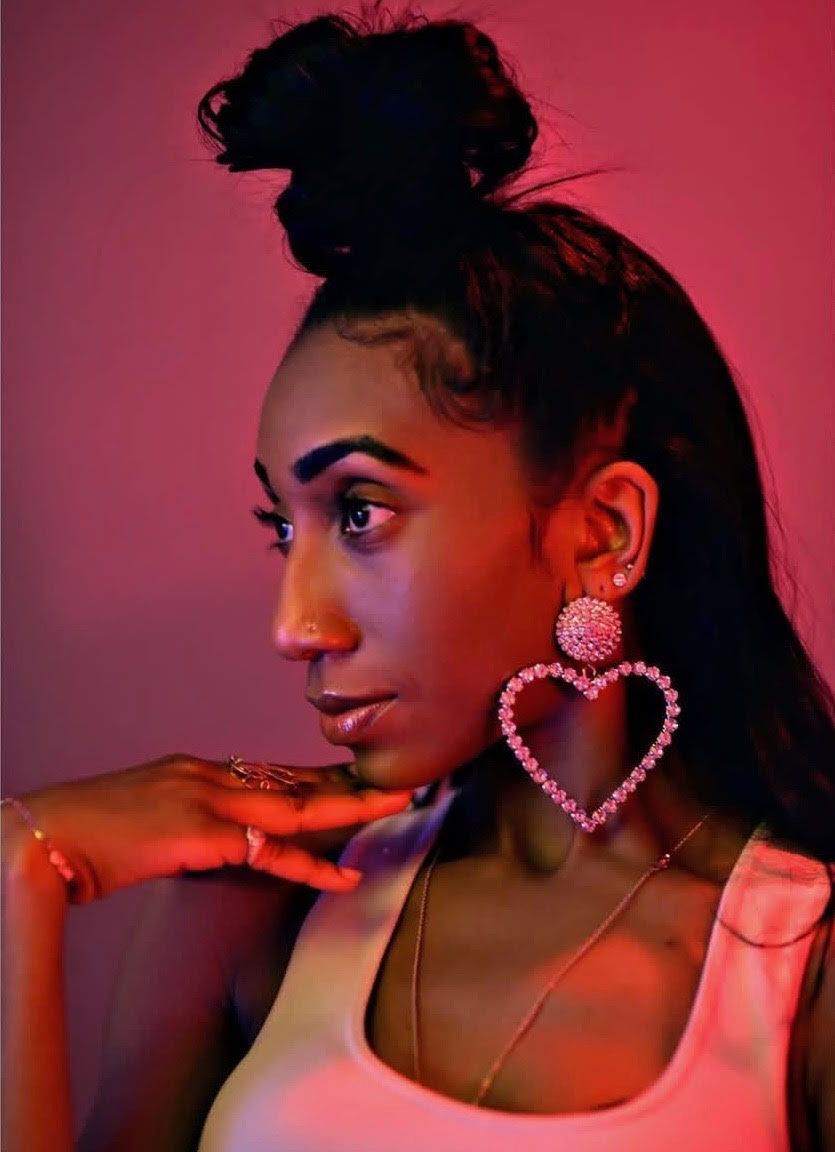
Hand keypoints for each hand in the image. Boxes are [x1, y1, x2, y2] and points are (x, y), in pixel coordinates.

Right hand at [4, 755, 413, 903]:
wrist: (40, 837)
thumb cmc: (84, 835)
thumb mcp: (147, 819)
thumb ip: (188, 824)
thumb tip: (215, 841)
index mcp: (198, 770)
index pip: (274, 771)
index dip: (321, 776)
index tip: (358, 779)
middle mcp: (210, 775)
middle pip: (297, 777)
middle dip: (352, 781)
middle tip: (401, 780)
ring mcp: (207, 799)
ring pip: (297, 804)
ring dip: (352, 808)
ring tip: (398, 807)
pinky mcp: (199, 832)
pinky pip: (268, 852)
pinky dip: (309, 866)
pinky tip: (343, 876)